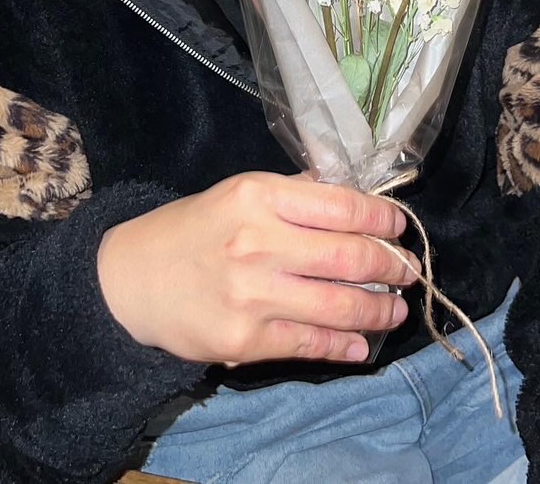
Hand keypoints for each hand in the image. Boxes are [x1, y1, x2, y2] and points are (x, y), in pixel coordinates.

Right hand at [97, 171, 418, 366]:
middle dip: (390, 265)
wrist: (132, 279)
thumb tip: (351, 195)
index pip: (340, 204)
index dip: (381, 218)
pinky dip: (345, 346)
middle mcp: (258, 241)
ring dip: (378, 308)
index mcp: (258, 195)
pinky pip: (310, 343)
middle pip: (348, 255)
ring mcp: (253, 293)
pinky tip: (362, 345)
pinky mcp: (244, 339)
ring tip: (395, 308)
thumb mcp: (239, 193)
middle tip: (408, 270)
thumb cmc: (193, 229)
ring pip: (338, 304)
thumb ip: (293, 194)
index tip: (399, 227)